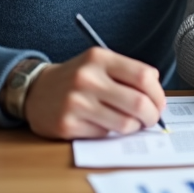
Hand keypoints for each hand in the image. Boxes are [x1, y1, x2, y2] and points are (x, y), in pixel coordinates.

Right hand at [22, 47, 165, 139]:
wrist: (35, 90)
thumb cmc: (76, 79)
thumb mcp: (98, 64)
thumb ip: (127, 74)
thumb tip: (158, 99)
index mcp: (99, 58)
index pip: (143, 76)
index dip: (158, 93)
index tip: (158, 102)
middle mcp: (87, 78)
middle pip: (138, 103)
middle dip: (152, 116)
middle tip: (151, 119)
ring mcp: (76, 102)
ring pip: (125, 124)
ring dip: (134, 127)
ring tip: (130, 123)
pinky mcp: (67, 125)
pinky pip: (104, 134)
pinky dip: (110, 133)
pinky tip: (103, 124)